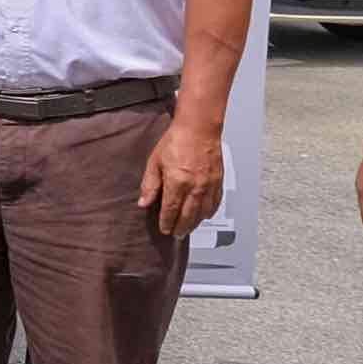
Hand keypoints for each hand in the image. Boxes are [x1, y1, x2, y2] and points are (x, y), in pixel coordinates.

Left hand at [140, 120, 227, 236]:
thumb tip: (144, 202)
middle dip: (181, 228)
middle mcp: (195, 187)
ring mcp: (209, 185)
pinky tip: (204, 215)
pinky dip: (209, 212)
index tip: (164, 229)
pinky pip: (215, 203)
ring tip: (188, 228)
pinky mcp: (218, 182)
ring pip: (203, 213)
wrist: (199, 128)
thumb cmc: (177, 141)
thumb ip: (150, 185)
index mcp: (177, 183)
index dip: (167, 223)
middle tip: (176, 234)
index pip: (171, 211)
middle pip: (188, 216)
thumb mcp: (155, 162)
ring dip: (195, 223)